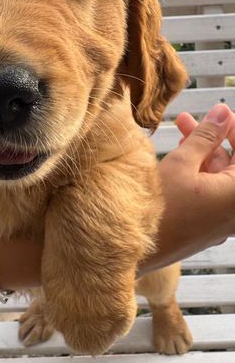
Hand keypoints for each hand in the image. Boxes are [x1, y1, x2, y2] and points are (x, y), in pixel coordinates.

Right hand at [140, 104, 234, 274]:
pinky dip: (200, 172)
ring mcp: (224, 220)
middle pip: (233, 163)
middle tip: (190, 120)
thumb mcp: (183, 164)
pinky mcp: (209, 225)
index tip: (218, 113)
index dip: (232, 127)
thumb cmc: (161, 210)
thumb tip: (223, 113)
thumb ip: (206, 136)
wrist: (136, 249)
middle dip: (213, 138)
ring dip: (203, 153)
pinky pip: (213, 192)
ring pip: (220, 176)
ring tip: (179, 132)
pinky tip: (180, 157)